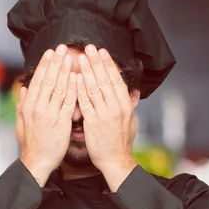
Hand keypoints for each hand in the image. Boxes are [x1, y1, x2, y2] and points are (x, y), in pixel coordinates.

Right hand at [16, 45, 76, 183]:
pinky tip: (77, 78)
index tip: (51, 52)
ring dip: (65, 71)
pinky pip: (67, 102)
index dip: (45, 65)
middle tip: (62, 48)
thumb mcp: (21, 123)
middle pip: (47, 80)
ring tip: (71, 57)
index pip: (37, 80)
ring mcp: (49, 114)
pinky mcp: (61, 122)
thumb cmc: (31, 144)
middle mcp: (37, 107)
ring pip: (58, 88)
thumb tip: (23, 89)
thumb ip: (22, 105)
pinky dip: (72, 89)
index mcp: (28, 106)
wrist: (36, 162)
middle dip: (55, 63)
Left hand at [75, 45, 137, 171]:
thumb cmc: (122, 142)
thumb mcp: (131, 121)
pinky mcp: (92, 122)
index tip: (102, 52)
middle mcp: (116, 107)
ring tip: (80, 58)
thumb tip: (134, 91)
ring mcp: (104, 114)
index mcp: (125, 105)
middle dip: (97, 62)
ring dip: (87, 71)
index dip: (109, 65)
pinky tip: (74, 79)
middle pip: (105, 80)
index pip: (116, 80)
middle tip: (89, 47)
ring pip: (94, 88)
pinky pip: (85, 102)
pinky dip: (79, 89)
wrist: (116, 161)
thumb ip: (130, 104)